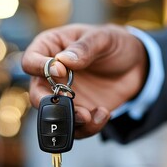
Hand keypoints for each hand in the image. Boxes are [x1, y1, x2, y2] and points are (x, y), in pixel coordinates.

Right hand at [22, 23, 147, 138]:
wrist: (136, 65)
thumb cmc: (114, 44)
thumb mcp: (104, 38)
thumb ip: (85, 47)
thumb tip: (64, 61)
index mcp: (51, 50)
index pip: (30, 61)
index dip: (40, 69)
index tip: (61, 72)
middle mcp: (52, 77)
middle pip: (37, 95)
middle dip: (50, 104)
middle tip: (69, 103)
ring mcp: (65, 97)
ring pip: (55, 117)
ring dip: (69, 121)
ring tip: (89, 115)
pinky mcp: (80, 112)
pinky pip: (76, 128)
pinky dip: (88, 127)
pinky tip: (103, 114)